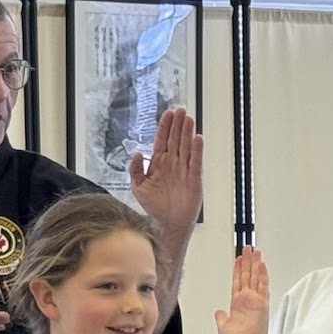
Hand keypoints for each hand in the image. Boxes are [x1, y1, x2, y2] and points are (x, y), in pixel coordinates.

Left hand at [129, 107, 202, 229]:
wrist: (167, 223)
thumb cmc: (153, 206)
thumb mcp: (138, 187)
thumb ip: (135, 169)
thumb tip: (136, 153)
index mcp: (158, 163)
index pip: (162, 139)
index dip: (165, 126)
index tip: (168, 113)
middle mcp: (172, 163)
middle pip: (176, 139)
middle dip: (178, 124)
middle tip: (181, 110)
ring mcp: (184, 170)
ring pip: (186, 147)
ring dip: (187, 133)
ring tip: (189, 119)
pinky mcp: (194, 179)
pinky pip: (196, 162)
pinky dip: (197, 150)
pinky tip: (197, 139)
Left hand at [215, 246, 272, 333]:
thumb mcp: (222, 328)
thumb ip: (221, 318)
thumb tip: (218, 312)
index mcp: (237, 304)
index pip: (238, 281)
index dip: (238, 269)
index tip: (239, 258)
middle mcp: (248, 300)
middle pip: (248, 276)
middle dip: (248, 261)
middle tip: (248, 248)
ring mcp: (256, 301)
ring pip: (256, 278)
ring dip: (256, 264)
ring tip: (256, 252)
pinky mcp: (262, 303)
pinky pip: (262, 286)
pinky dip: (262, 275)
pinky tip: (261, 265)